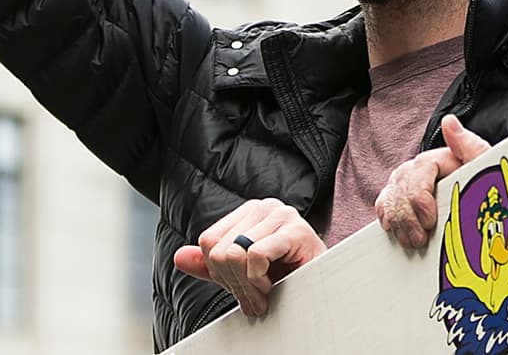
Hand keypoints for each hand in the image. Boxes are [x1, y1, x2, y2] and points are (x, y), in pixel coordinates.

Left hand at [172, 198, 324, 317]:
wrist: (328, 283)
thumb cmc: (289, 276)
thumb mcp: (243, 272)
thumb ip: (211, 265)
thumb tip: (179, 258)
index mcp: (247, 213)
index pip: (208, 241)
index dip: (217, 272)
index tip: (238, 289)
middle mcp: (262, 207)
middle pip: (218, 249)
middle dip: (233, 283)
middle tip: (253, 300)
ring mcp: (280, 215)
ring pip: (234, 253)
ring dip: (247, 285)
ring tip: (264, 294)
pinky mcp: (296, 229)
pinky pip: (256, 254)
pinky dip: (258, 279)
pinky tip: (273, 287)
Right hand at [375, 115, 489, 248]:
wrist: (485, 209)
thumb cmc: (486, 188)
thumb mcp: (485, 168)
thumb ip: (470, 146)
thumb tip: (449, 122)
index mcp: (439, 159)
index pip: (419, 170)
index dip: (420, 196)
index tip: (429, 219)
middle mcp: (418, 169)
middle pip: (401, 186)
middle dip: (408, 216)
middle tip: (420, 239)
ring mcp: (407, 183)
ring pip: (390, 197)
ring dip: (398, 222)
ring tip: (412, 242)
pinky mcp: (399, 199)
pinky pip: (383, 204)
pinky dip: (388, 219)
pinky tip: (397, 232)